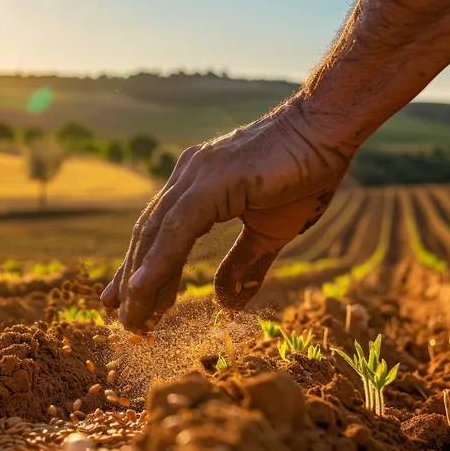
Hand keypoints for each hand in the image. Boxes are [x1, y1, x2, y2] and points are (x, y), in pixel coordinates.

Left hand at [100, 97, 356, 333]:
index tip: (127, 301)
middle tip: (120, 320)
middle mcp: (186, 179)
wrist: (329, 130)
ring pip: (156, 236)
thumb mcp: (272, 232)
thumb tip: (226, 305)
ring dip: (141, 280)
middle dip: (132, 281)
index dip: (142, 269)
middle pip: (148, 237)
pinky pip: (178, 227)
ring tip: (130, 320)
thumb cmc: (305, 173)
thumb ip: (245, 264)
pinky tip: (142, 288)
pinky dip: (158, 259)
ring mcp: (195, 176)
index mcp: (197, 188)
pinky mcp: (211, 181)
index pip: (160, 235)